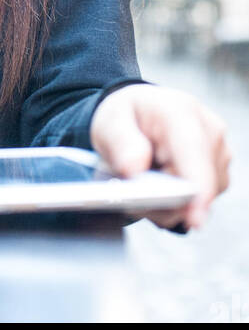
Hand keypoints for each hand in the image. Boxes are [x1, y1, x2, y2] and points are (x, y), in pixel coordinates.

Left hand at [89, 83, 231, 229]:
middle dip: (164, 200)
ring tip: (143, 183)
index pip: (193, 150)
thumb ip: (120, 141)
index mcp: (179, 110)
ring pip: (198, 200)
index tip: (195, 219)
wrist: (140, 114)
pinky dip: (176, 204)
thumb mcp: (110, 121)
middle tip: (132, 193)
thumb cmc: (127, 116)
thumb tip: (135, 169)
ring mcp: (219, 153)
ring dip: (168, 203)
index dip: (198, 186)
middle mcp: (208, 130)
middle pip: (197, 184)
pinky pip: (199, 203)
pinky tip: (159, 187)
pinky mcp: (219, 173)